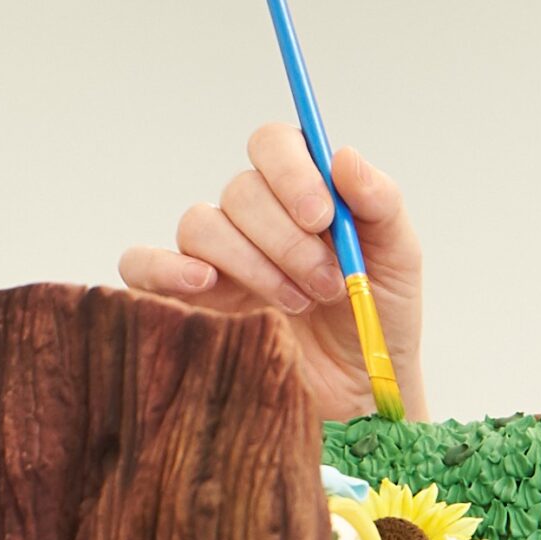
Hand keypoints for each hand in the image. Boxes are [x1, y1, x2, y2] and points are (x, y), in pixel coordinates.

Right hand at [118, 124, 424, 420]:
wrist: (361, 394)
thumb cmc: (377, 320)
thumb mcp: (397, 260)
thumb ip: (380, 204)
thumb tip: (343, 156)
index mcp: (299, 192)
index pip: (274, 145)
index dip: (291, 171)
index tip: (322, 215)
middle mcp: (252, 218)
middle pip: (241, 191)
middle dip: (287, 238)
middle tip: (327, 283)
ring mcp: (215, 258)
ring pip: (201, 224)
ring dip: (251, 262)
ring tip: (298, 304)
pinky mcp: (188, 302)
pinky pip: (143, 266)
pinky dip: (164, 267)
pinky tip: (205, 284)